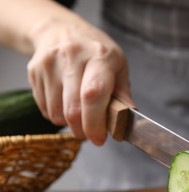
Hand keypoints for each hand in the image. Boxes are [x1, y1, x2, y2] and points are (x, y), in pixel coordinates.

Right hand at [27, 18, 133, 144]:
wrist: (60, 29)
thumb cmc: (96, 50)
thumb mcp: (118, 64)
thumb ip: (123, 92)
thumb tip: (129, 116)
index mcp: (100, 56)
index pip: (93, 94)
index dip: (96, 123)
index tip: (100, 138)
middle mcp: (72, 57)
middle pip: (72, 109)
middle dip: (83, 130)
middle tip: (91, 134)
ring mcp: (50, 64)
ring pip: (56, 113)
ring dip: (69, 124)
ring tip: (80, 114)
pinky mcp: (34, 71)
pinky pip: (44, 108)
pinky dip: (56, 115)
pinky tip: (65, 103)